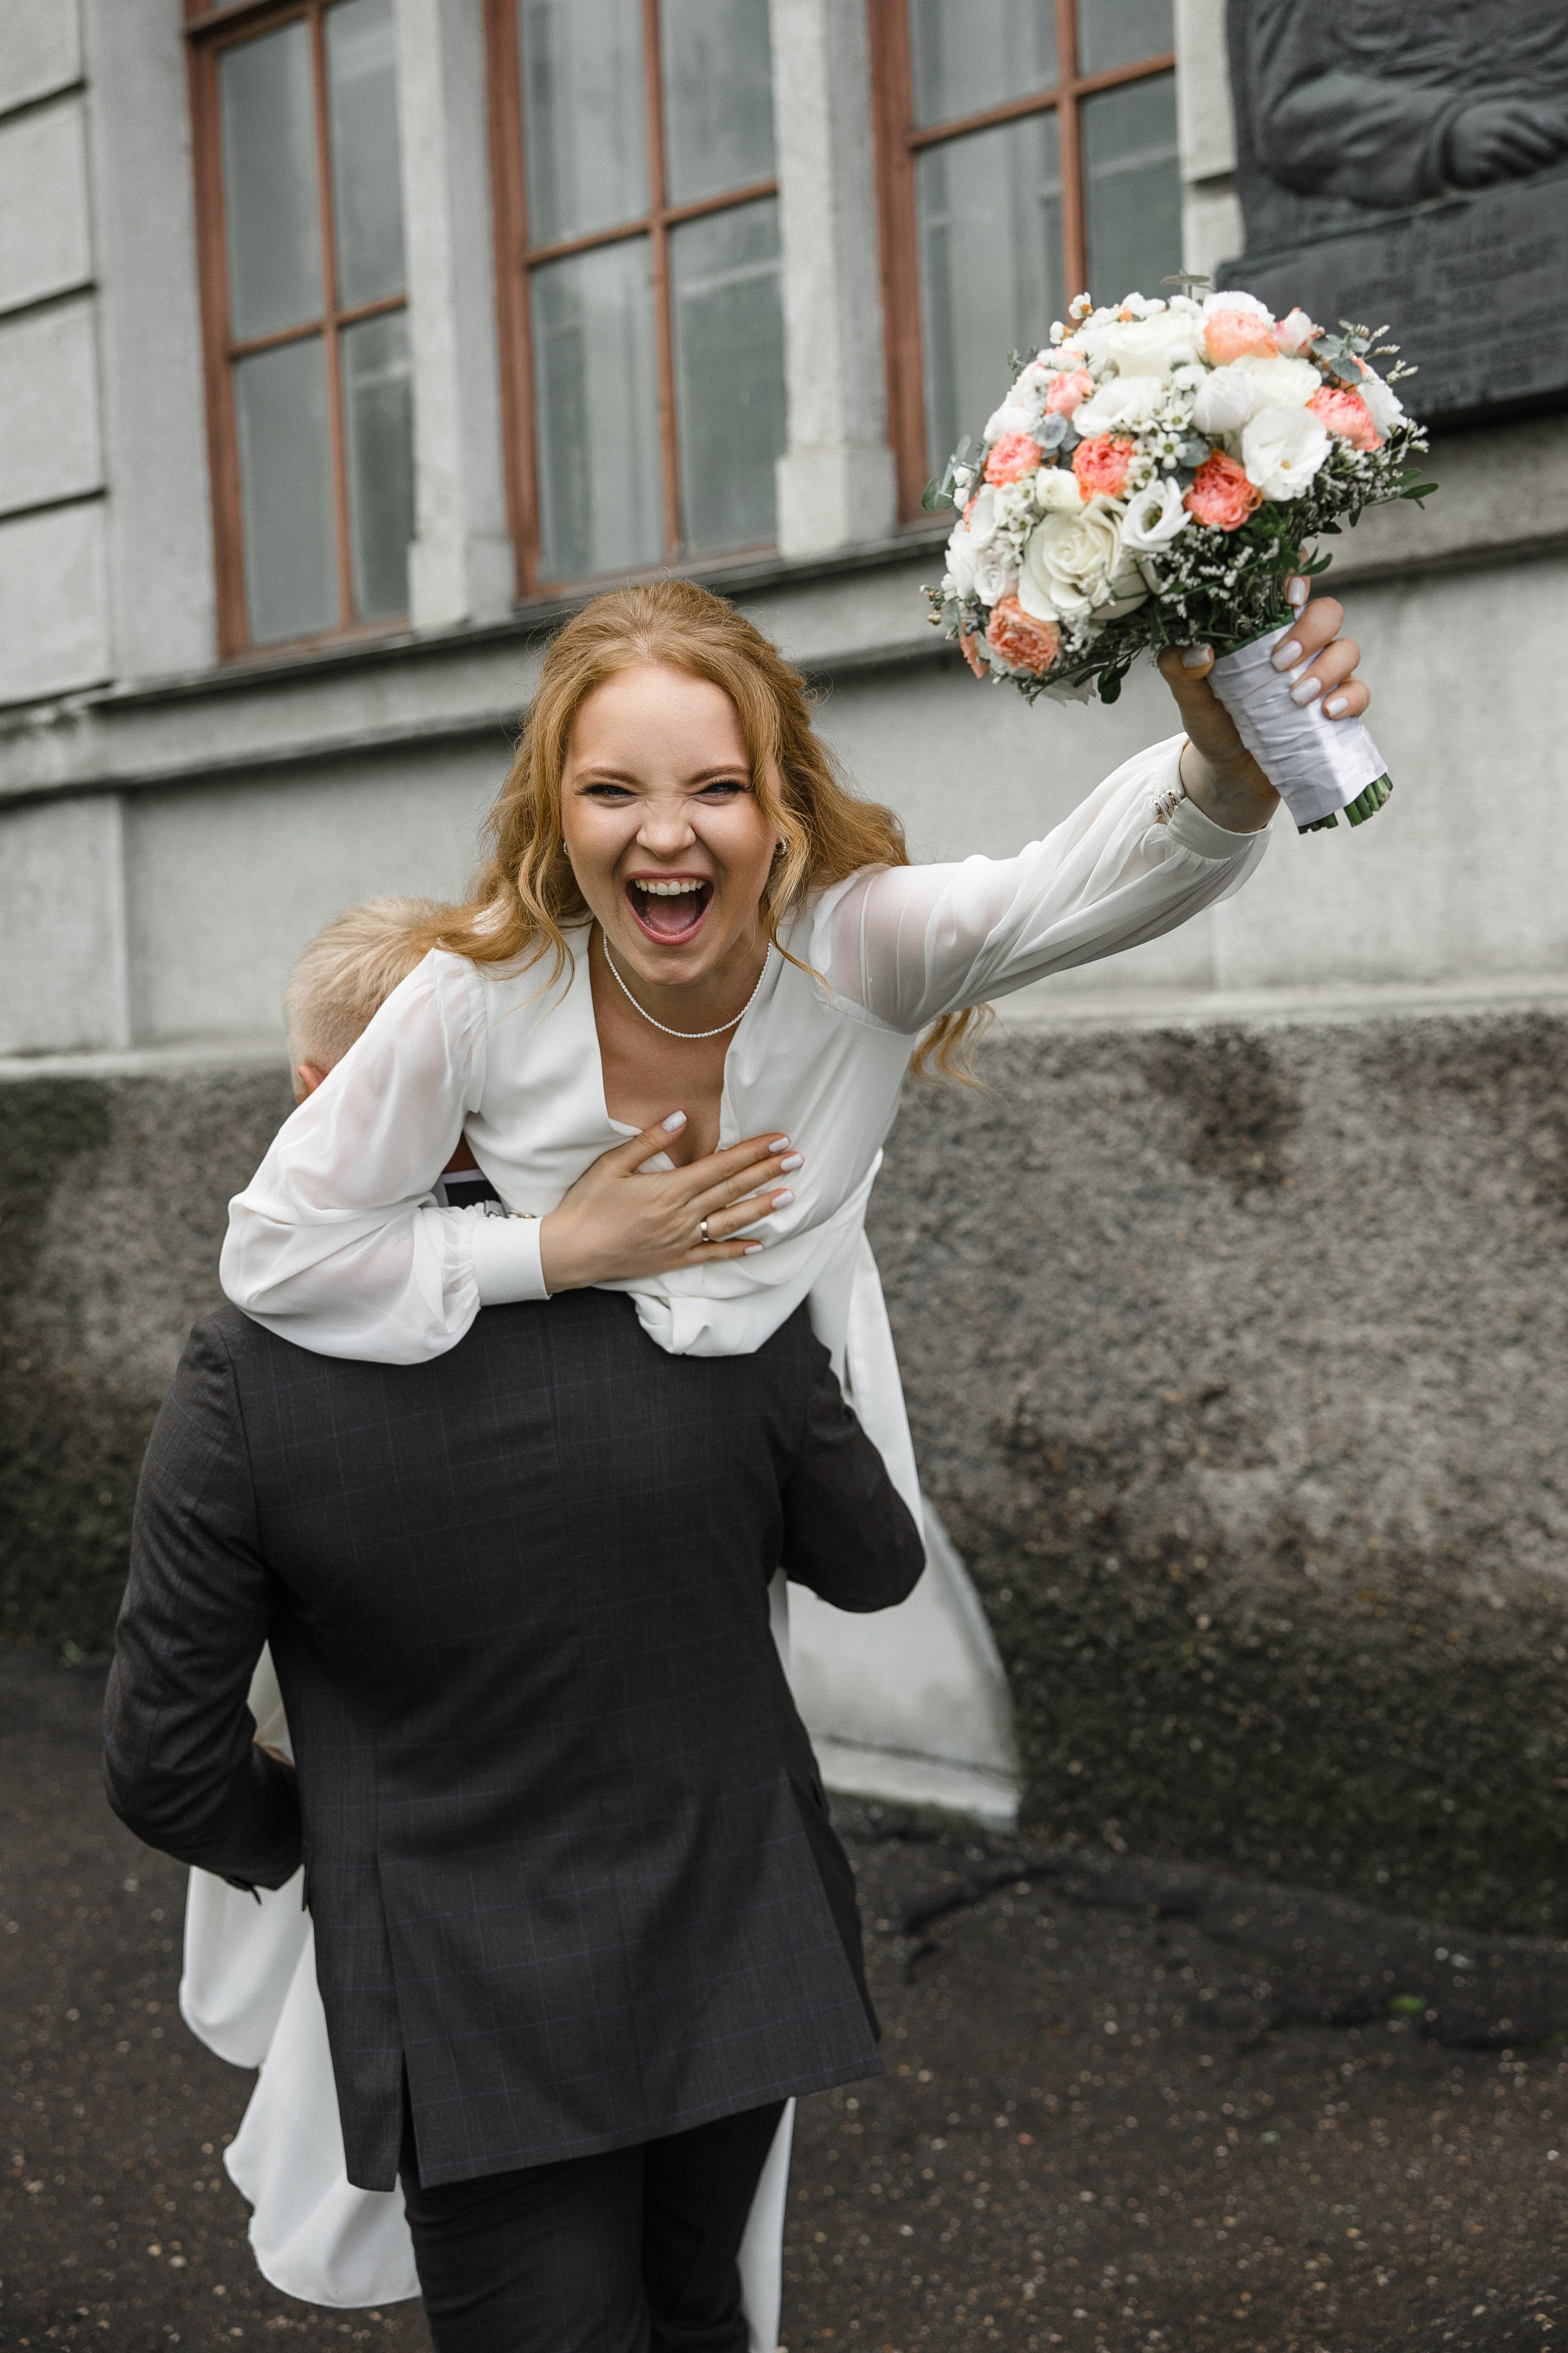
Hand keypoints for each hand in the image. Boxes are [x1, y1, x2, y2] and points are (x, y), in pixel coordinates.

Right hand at [539, 1118, 802, 1292]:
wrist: (570, 1251)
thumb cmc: (587, 1204)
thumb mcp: (612, 1164)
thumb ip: (650, 1141)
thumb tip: (681, 1116)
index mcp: (669, 1188)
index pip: (721, 1165)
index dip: (753, 1152)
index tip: (779, 1140)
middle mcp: (682, 1214)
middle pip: (733, 1189)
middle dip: (767, 1173)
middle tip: (797, 1159)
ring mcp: (681, 1239)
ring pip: (730, 1221)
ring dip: (761, 1208)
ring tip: (789, 1196)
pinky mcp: (674, 1260)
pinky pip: (712, 1255)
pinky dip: (736, 1250)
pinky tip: (759, 1245)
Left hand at [1159, 577, 1368, 832]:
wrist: (1229, 774)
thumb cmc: (1212, 722)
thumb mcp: (1189, 697)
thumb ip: (1180, 669)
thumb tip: (1198, 651)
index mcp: (1265, 629)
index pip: (1288, 586)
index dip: (1297, 575)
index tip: (1289, 591)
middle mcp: (1300, 643)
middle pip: (1327, 612)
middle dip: (1311, 630)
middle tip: (1280, 662)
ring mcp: (1323, 674)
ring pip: (1348, 649)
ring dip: (1328, 668)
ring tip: (1297, 697)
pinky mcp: (1337, 706)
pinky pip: (1360, 692)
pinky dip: (1350, 699)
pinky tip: (1328, 712)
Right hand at [1446, 99, 1567, 188]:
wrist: (1450, 137)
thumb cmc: (1489, 123)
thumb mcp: (1508, 111)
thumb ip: (1535, 113)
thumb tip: (1566, 118)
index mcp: (1509, 110)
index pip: (1538, 119)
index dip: (1555, 130)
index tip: (1567, 140)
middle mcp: (1498, 126)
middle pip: (1530, 140)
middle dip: (1544, 150)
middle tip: (1554, 157)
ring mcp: (1487, 146)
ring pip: (1517, 159)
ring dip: (1531, 166)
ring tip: (1539, 169)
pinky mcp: (1478, 166)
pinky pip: (1500, 173)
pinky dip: (1512, 176)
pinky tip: (1519, 177)